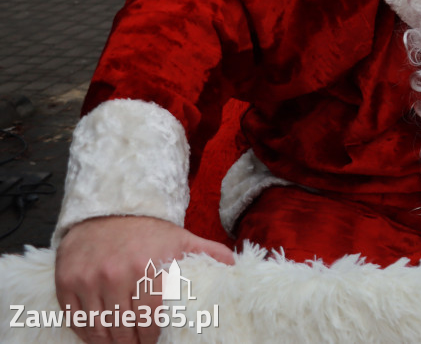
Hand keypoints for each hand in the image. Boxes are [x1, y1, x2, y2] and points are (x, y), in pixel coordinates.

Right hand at [56, 216, 234, 343]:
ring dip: (109, 342)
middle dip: (131, 342)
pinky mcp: (66, 281)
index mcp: (147, 266)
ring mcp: (88, 279)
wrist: (108, 209)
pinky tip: (98, 337)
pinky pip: (75, 319)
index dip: (151, 336)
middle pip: (123, 327)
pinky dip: (86, 334)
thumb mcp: (181, 238)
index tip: (154, 341)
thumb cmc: (148, 230)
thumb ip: (209, 253)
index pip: (149, 318)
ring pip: (98, 328)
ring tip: (121, 343)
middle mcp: (115, 274)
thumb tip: (235, 267)